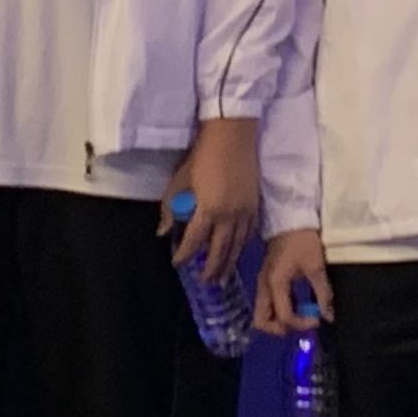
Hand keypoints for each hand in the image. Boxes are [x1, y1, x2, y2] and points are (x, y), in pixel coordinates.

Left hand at [169, 116, 261, 282]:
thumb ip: (171, 208)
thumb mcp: (180, 181)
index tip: (178, 263)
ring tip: (223, 277)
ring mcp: (245, 212)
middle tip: (205, 281)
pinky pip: (250, 233)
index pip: (193, 242)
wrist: (232, 135)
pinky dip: (243, 245)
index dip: (184, 255)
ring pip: (237, 245)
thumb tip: (162, 231)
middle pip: (219, 251)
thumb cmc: (202, 155)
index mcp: (208, 210)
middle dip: (211, 268)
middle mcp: (229, 216)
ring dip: (229, 263)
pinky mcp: (255, 205)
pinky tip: (238, 251)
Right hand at [255, 228, 332, 335]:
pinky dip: (281, 312)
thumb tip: (329, 316)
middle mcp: (264, 287)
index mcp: (275, 283)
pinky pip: (269, 305)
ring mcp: (263, 284)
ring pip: (263, 315)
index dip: (302, 324)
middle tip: (302, 324)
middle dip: (281, 329)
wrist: (290, 218)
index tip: (318, 319)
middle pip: (262, 322)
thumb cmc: (303, 240)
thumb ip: (323, 294)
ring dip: (280, 322)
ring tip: (302, 316)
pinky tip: (299, 305)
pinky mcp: (267, 281)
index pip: (284, 317)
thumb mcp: (316, 266)